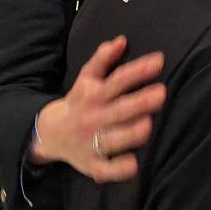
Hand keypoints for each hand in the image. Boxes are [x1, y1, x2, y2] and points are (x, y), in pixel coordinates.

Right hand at [30, 36, 165, 182]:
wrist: (49, 134)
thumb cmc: (79, 101)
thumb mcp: (86, 78)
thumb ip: (102, 59)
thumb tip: (121, 40)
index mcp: (94, 95)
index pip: (118, 80)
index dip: (137, 70)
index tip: (159, 60)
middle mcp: (94, 118)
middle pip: (119, 109)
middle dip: (139, 102)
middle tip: (161, 93)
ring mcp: (91, 142)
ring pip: (112, 139)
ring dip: (129, 133)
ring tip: (148, 125)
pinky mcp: (91, 164)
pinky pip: (105, 169)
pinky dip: (117, 170)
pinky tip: (133, 165)